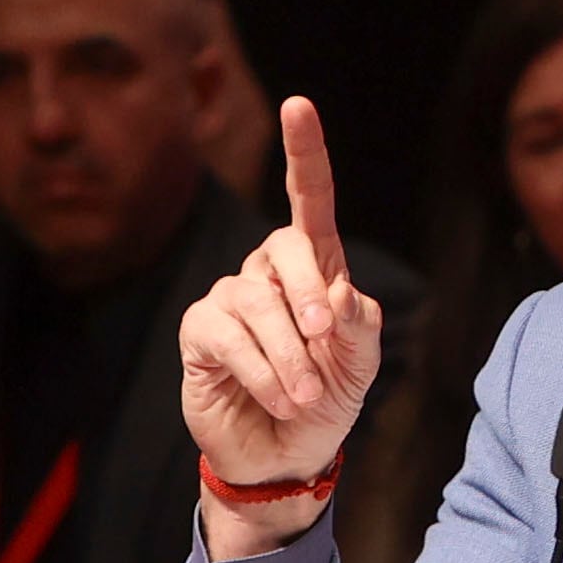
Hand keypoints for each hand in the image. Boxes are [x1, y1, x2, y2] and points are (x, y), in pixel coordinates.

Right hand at [180, 97, 384, 556]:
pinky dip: (262, 370)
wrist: (288, 456)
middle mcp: (269, 273)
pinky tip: (279, 396)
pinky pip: (229, 336)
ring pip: (257, 303)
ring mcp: (231, 300)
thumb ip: (360, 326)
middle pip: (285, 248)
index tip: (299, 106)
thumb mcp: (360, 365)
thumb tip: (342, 292)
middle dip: (309, 294)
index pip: (310, 199)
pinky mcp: (201, 333)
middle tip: (326, 339)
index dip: (305, 152)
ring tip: (305, 395)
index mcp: (316, 268)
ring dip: (290, 354)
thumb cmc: (327, 401)